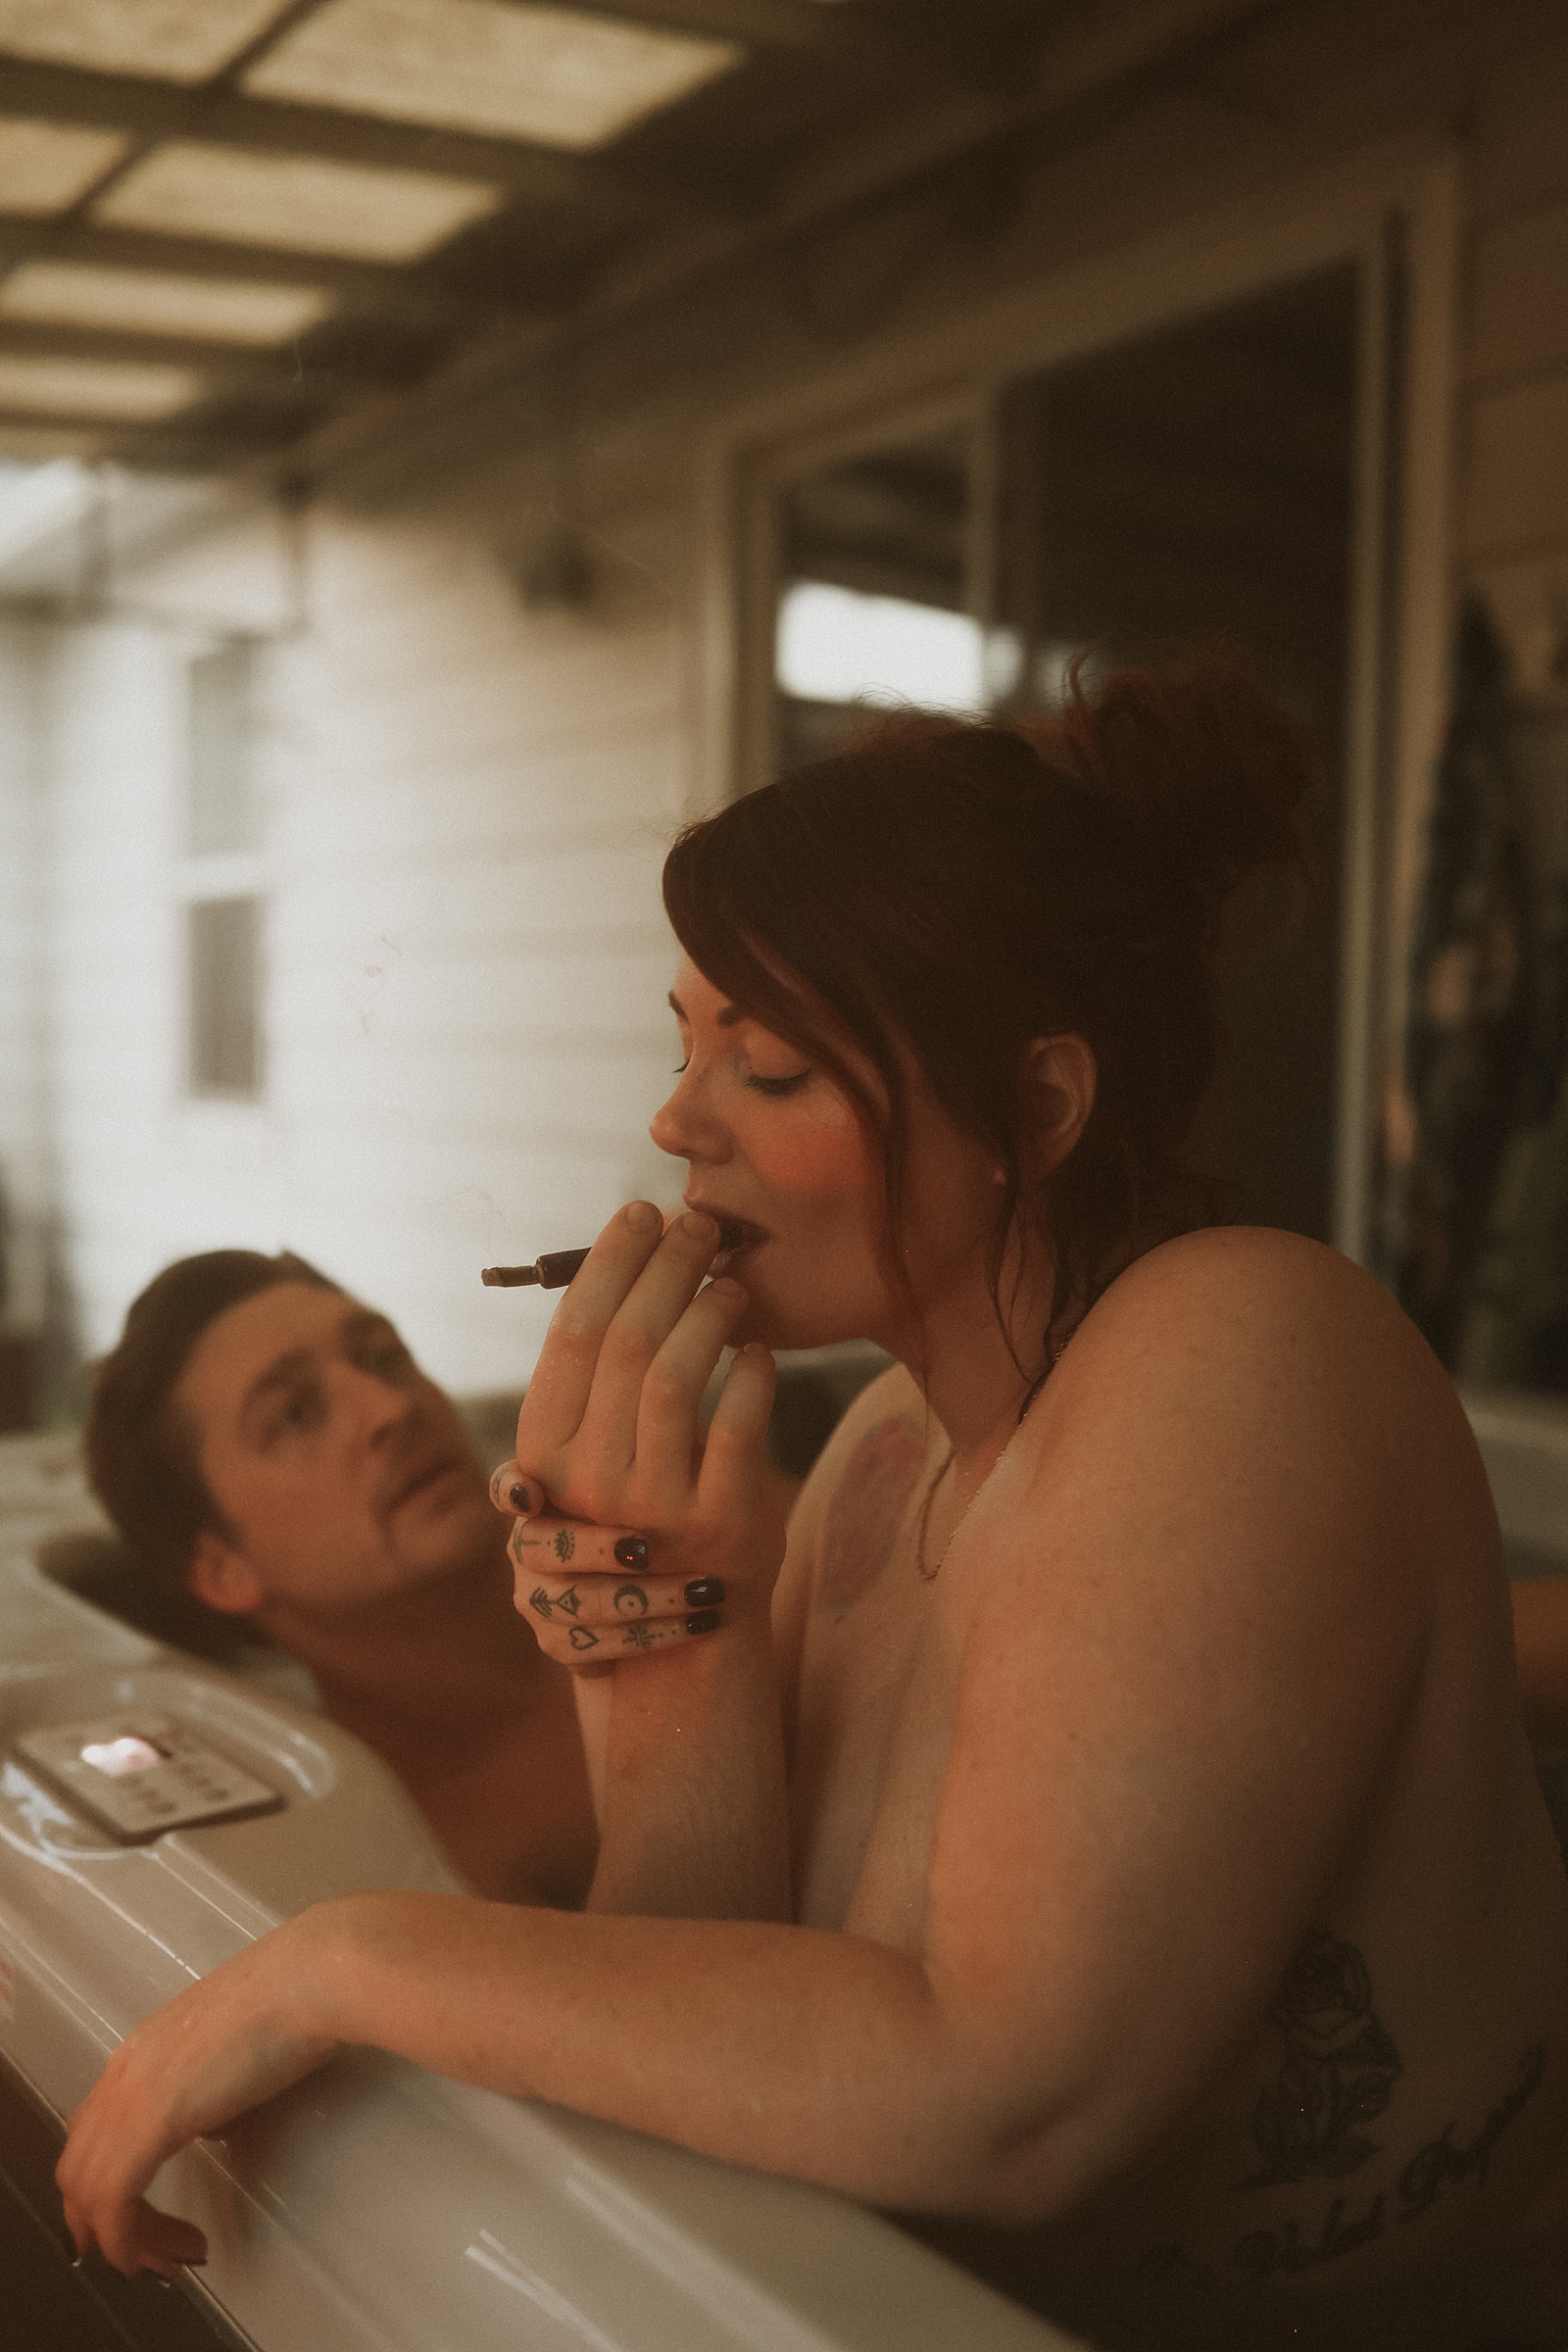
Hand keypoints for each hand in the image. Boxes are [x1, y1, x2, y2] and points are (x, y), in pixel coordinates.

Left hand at [56, 1910, 342, 2277]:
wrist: (310, 1979)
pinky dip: (129, 2239)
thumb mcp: (238, 2052)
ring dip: (123, 2238)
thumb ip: (212, 2091)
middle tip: (147, 2255)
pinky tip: (166, 2254)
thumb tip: (213, 2126)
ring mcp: (131, 2091)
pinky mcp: (152, 2119)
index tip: (140, 2219)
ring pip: (87, 2189)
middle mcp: (124, 2070)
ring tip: (169, 2259)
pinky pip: (114, 2200)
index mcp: (143, 2050)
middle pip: (77, 2166)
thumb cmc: (294, 2002)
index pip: (93, 2131)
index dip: (104, 2184)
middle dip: (102, 2223)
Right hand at [491, 1203, 779, 1667]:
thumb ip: (593, 1394)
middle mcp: (584, 1481)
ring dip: (711, 1314)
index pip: (571, 1335)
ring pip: (679, 1376)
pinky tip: (760, 1353)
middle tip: (702, 1225)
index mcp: (541, 1455)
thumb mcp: (585, 1472)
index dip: (606, 1264)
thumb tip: (627, 1268)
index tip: (639, 1212)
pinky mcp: (719, 1526)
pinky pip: (739, 1425)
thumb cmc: (629, 1535)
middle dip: (667, 1267)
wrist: (671, 1647)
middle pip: (627, 1342)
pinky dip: (753, 1376)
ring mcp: (650, 1507)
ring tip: (735, 1286)